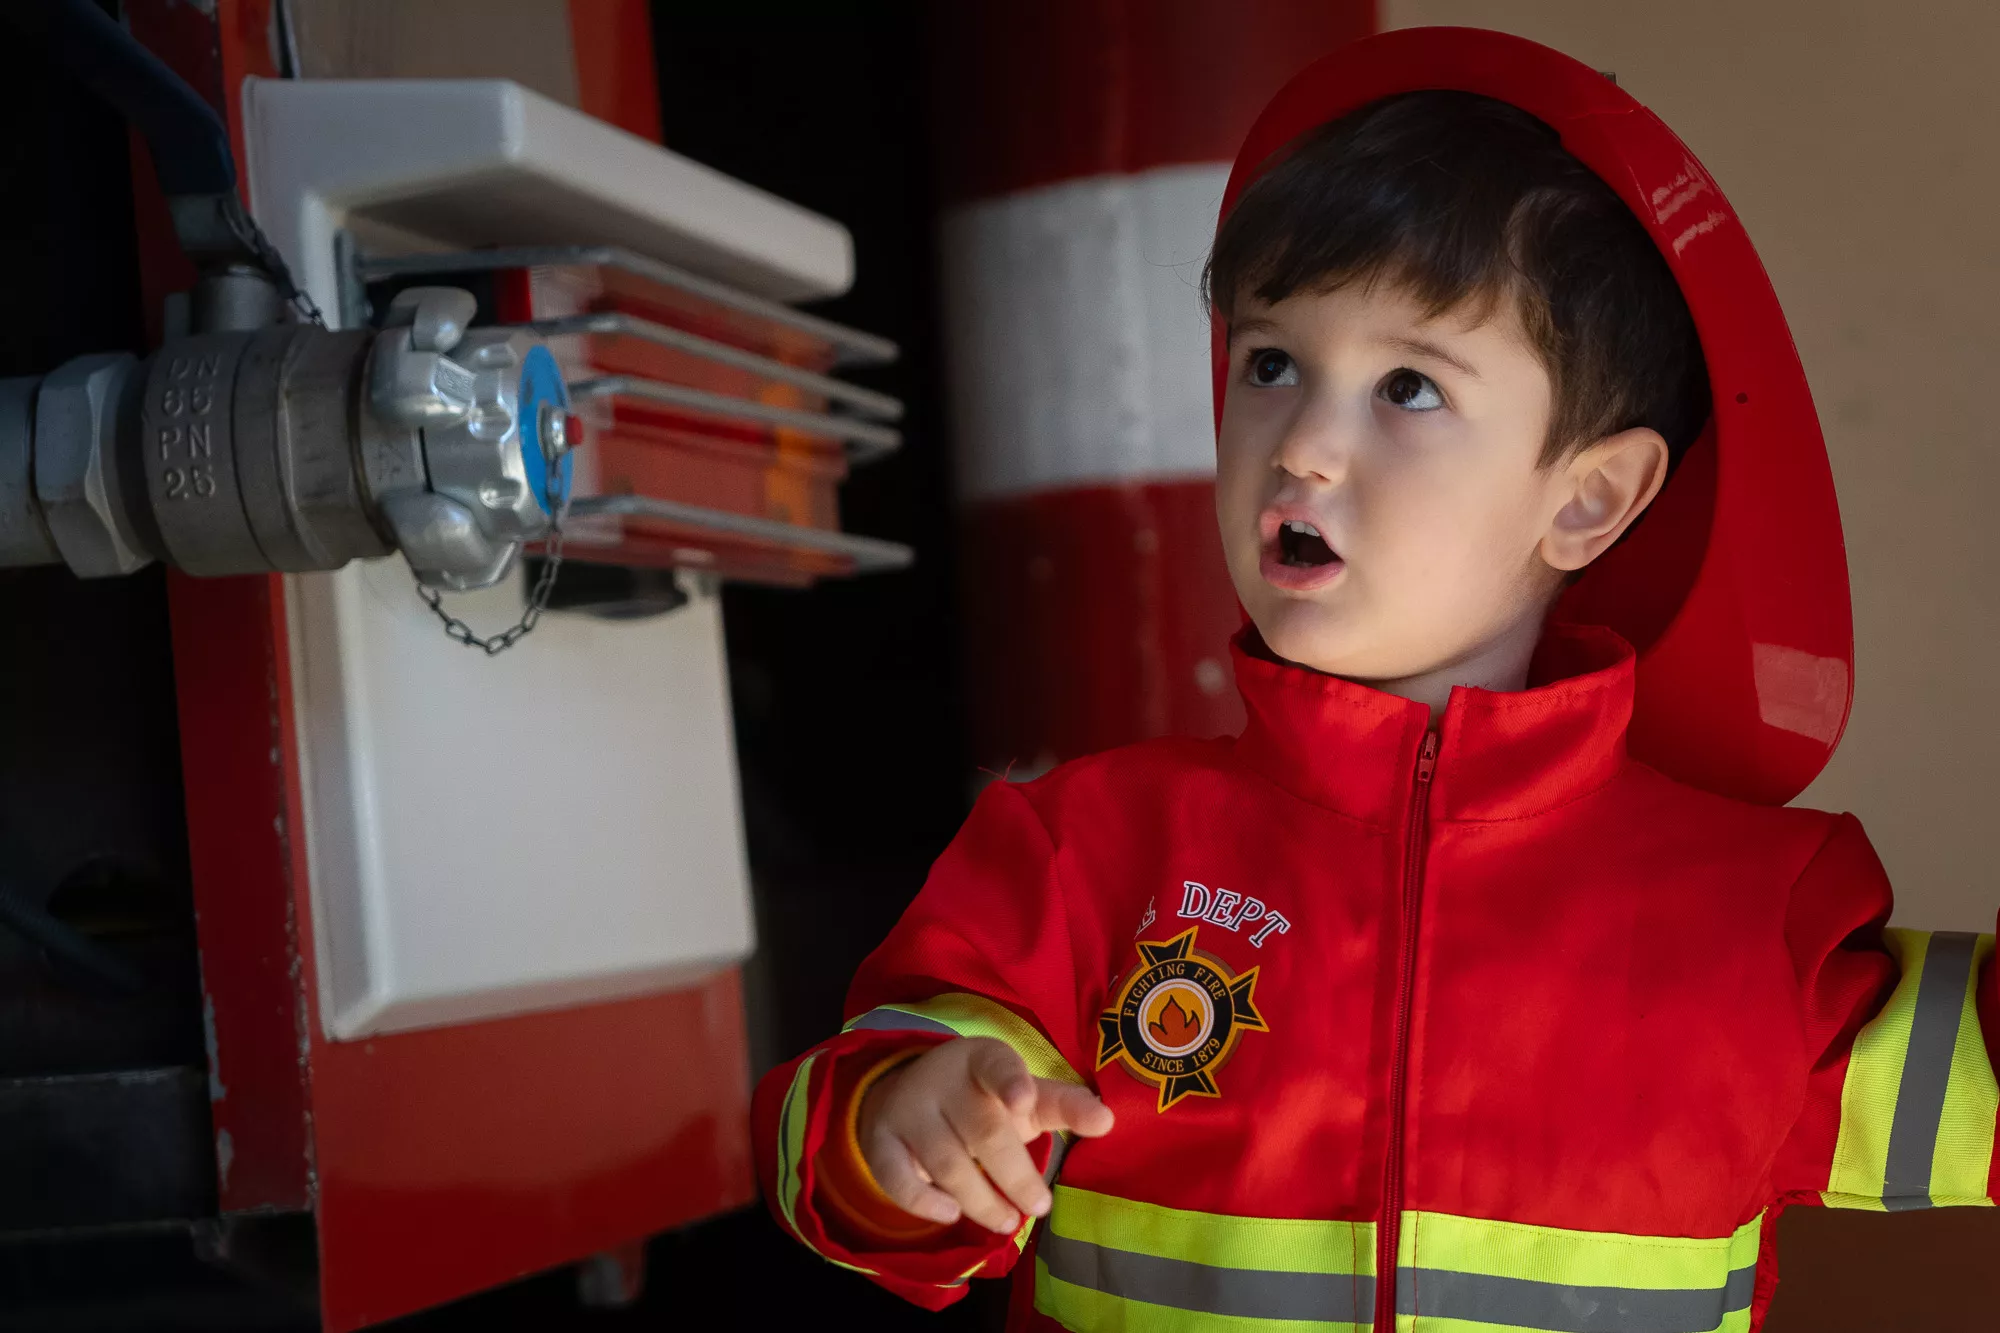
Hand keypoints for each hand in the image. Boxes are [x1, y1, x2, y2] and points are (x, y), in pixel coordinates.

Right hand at [857, 1036, 1114, 1232]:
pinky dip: (922, 1202)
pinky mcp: (881, 1141)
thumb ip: (1064, 1106)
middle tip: (1040, 1206)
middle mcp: (942, 1080)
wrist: (907, 1095)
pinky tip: (951, 1214)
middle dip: (1014, 1175)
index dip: (1011, 1083)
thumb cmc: (983, 1099)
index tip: (1025, 1103)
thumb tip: (1108, 1121)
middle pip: (981, 1131)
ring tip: (1007, 1221)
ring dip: (980, 1199)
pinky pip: (897, 1177)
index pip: (997, 1066)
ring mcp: (908, 1110)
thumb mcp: (1025, 1096)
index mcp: (983, 1061)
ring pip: (945, 1162)